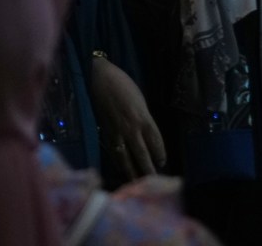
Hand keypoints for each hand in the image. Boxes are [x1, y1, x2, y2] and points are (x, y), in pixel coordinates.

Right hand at [87, 55, 164, 179]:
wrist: (98, 78)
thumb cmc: (122, 84)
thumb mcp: (140, 101)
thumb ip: (144, 119)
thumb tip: (146, 134)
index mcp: (144, 118)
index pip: (156, 142)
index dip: (160, 154)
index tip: (162, 162)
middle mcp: (132, 129)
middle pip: (143, 155)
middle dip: (148, 169)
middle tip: (153, 181)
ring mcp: (117, 132)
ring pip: (126, 158)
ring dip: (132, 171)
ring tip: (137, 183)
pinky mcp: (105, 132)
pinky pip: (113, 151)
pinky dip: (118, 162)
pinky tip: (120, 168)